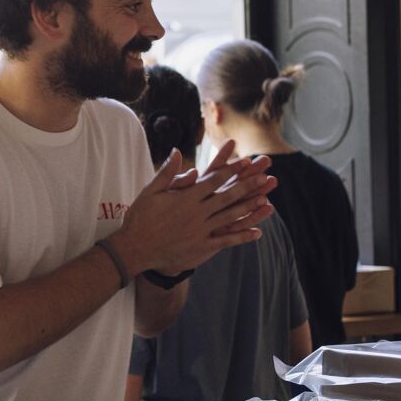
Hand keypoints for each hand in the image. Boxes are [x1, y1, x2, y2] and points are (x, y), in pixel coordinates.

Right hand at [111, 141, 275, 274]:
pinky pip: (226, 241)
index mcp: (186, 197)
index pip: (214, 180)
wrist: (135, 248)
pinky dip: (242, 236)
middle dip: (247, 186)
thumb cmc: (140, 218)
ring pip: (230, 217)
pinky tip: (256, 232)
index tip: (245, 162)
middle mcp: (197, 213)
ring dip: (249, 208)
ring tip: (265, 199)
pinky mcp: (201, 246)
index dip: (231, 170)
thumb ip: (167, 172)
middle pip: (227, 196)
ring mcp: (200, 230)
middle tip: (264, 177)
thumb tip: (177, 151)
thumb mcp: (150, 191)